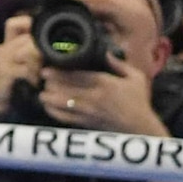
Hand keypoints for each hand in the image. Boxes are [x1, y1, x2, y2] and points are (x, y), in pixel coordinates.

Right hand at [0, 15, 42, 120]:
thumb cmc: (14, 88)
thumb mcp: (25, 68)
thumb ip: (35, 57)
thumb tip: (58, 48)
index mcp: (7, 44)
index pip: (14, 23)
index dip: (28, 24)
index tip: (44, 38)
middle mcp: (3, 48)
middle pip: (28, 36)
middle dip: (43, 49)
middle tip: (50, 63)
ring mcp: (2, 59)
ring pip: (29, 50)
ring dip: (41, 63)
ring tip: (43, 75)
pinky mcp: (4, 72)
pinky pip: (27, 68)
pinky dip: (35, 76)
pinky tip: (36, 84)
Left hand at [38, 53, 164, 138]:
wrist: (140, 128)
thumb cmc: (139, 102)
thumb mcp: (136, 78)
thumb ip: (120, 64)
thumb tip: (106, 52)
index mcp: (104, 83)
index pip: (76, 76)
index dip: (57, 73)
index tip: (46, 70)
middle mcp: (93, 97)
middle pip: (64, 88)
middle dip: (50, 83)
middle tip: (42, 78)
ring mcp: (88, 112)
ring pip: (61, 104)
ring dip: (49, 97)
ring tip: (43, 92)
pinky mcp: (86, 123)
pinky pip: (64, 118)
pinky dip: (53, 111)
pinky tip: (48, 106)